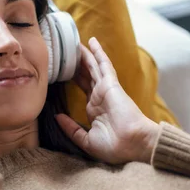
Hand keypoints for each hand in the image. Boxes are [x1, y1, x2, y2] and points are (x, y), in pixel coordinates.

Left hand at [55, 38, 159, 163]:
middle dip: (78, 64)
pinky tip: (92, 42)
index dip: (74, 79)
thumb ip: (71, 128)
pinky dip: (98, 53)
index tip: (63, 71)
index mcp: (95, 110)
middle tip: (67, 51)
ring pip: (93, 67)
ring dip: (85, 54)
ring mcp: (106, 90)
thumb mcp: (86, 141)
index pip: (83, 89)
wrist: (132, 145)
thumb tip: (57, 116)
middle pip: (86, 75)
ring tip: (75, 42)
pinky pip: (103, 65)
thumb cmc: (115, 147)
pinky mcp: (111, 85)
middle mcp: (100, 98)